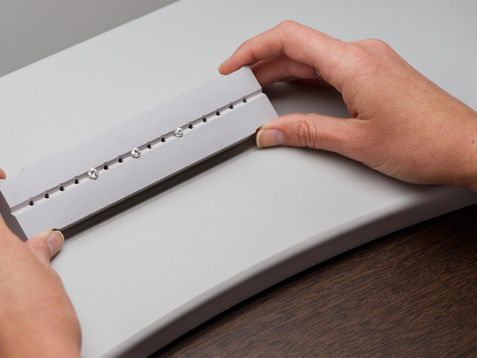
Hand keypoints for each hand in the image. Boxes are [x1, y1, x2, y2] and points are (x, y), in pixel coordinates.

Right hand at [219, 21, 476, 190]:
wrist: (467, 148)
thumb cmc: (428, 142)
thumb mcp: (355, 143)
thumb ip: (305, 133)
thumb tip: (271, 131)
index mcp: (354, 63)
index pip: (289, 39)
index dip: (252, 49)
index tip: (233, 66)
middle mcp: (363, 54)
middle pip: (297, 47)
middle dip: (262, 64)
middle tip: (239, 87)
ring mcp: (371, 61)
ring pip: (313, 56)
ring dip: (282, 71)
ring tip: (258, 92)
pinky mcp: (376, 72)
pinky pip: (330, 65)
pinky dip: (304, 77)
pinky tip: (291, 92)